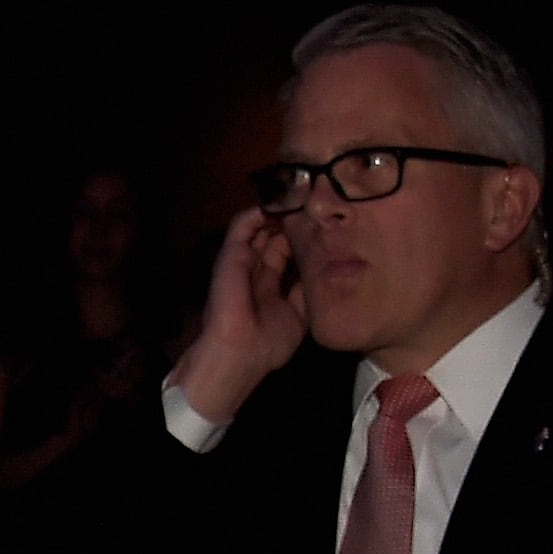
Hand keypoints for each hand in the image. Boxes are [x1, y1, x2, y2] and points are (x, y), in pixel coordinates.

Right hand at [171, 209, 307, 428]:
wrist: (240, 356)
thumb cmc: (266, 345)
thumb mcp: (299, 316)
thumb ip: (305, 292)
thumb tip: (321, 269)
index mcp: (269, 286)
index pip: (285, 253)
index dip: (301, 238)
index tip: (321, 224)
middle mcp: (255, 271)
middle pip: (273, 237)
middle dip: (291, 222)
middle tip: (311, 204)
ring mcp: (241, 262)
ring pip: (258, 228)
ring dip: (276, 212)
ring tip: (296, 197)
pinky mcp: (230, 255)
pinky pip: (241, 226)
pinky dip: (257, 212)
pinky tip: (277, 203)